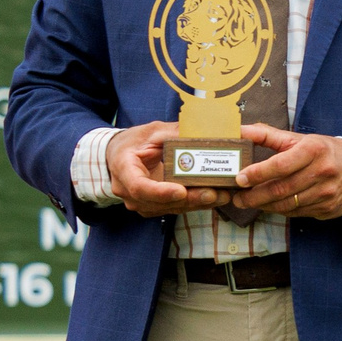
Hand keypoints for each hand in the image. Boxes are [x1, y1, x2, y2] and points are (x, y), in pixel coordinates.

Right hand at [105, 121, 224, 216]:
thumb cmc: (133, 142)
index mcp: (124, 169)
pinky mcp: (153, 207)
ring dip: (197, 203)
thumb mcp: (151, 132)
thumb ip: (172, 133)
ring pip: (171, 208)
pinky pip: (175, 208)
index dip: (161, 192)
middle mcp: (129, 191)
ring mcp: (140, 202)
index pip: (139, 187)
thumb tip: (200, 132)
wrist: (120, 155)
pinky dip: (195, 204)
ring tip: (221, 195)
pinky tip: (215, 197)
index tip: (181, 190)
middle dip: (189, 199)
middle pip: (160, 202)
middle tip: (214, 193)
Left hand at [231, 125, 341, 219]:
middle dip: (255, 196)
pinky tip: (270, 205)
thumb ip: (268, 135)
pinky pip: (297, 213)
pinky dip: (280, 210)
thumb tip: (239, 130)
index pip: (280, 164)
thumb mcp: (300, 139)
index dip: (257, 173)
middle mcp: (323, 172)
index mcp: (314, 150)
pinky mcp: (329, 207)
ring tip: (249, 202)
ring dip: (264, 206)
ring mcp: (327, 192)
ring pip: (288, 204)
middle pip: (281, 189)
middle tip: (238, 198)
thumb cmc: (323, 151)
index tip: (240, 178)